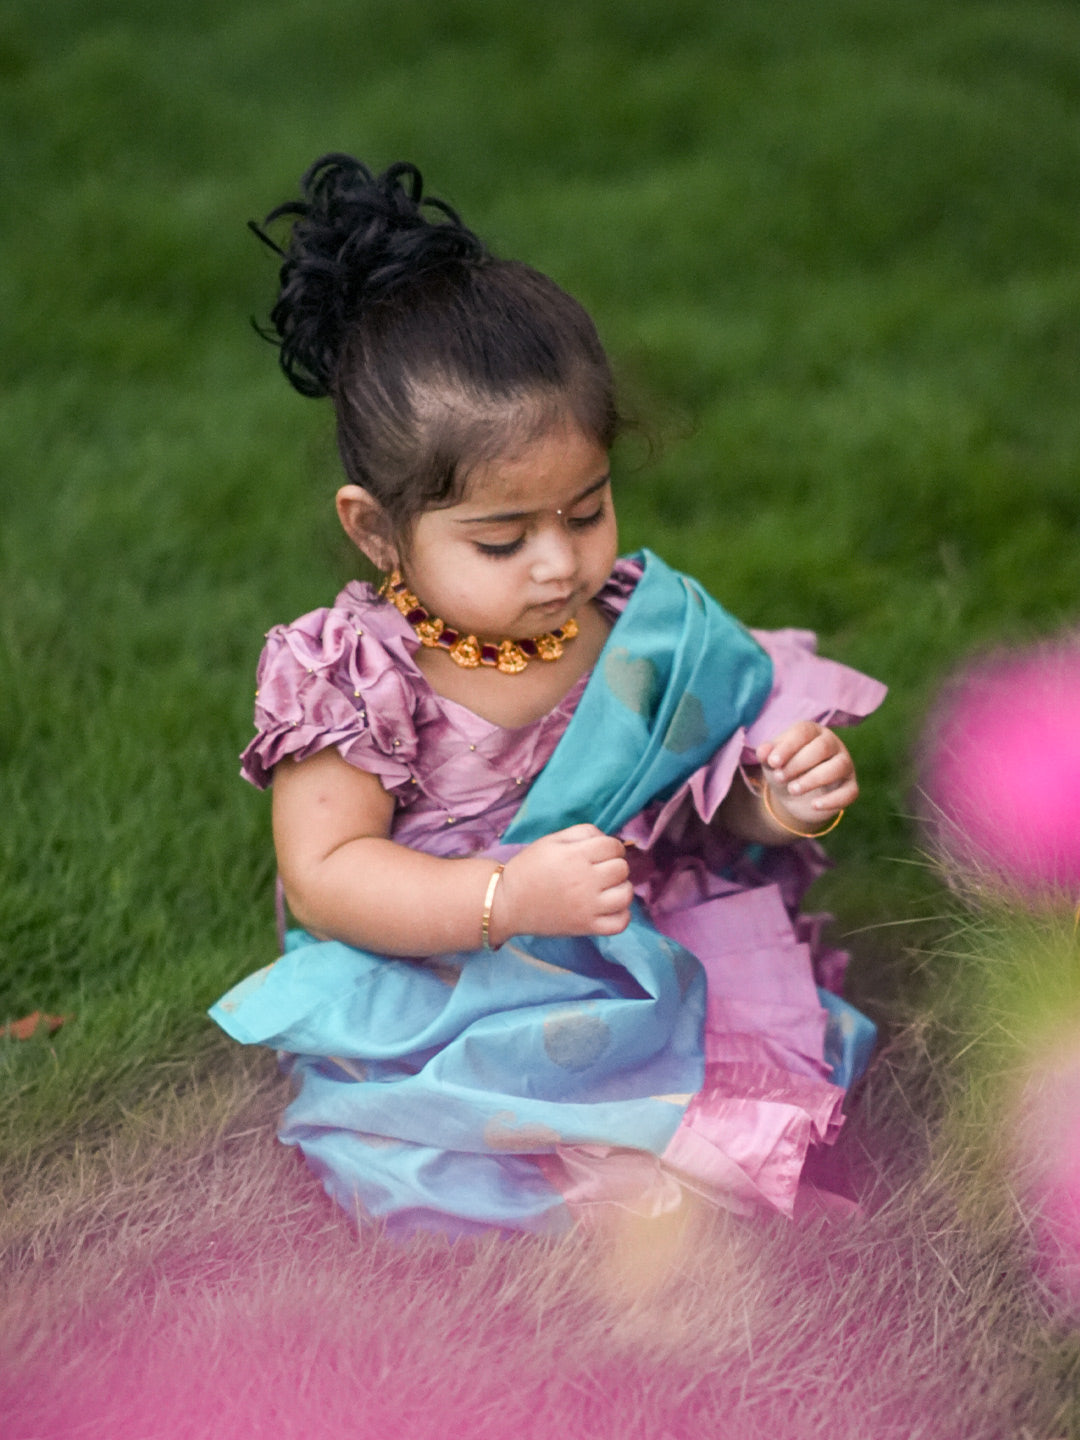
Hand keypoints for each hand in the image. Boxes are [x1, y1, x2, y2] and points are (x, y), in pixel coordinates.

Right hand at [490, 825, 632, 943]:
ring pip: (626, 894)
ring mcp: (588, 907)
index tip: (600, 854)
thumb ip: (582, 833)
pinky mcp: (586, 927)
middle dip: (614, 865)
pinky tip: (610, 908)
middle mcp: (585, 881)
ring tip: (608, 888)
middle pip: (622, 868)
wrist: (508, 903)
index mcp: (576, 856)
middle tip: (600, 870)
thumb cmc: (529, 868)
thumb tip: (607, 839)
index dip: (611, 847)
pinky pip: (620, 923)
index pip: (614, 846)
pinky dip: (622, 915)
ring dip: (621, 888)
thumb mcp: (551, 840)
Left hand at [756, 721, 857, 830]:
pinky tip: (814, 806)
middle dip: (798, 763)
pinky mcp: (850, 787)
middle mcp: (833, 744)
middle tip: (779, 778)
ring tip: (792, 790)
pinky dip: (832, 800)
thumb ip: (767, 755)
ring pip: (838, 767)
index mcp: (812, 732)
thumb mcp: (772, 762)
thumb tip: (763, 752)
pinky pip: (849, 792)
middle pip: (822, 748)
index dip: (788, 746)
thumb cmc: (784, 768)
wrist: (793, 794)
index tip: (772, 762)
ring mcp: (845, 765)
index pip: (804, 732)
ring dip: (813, 779)